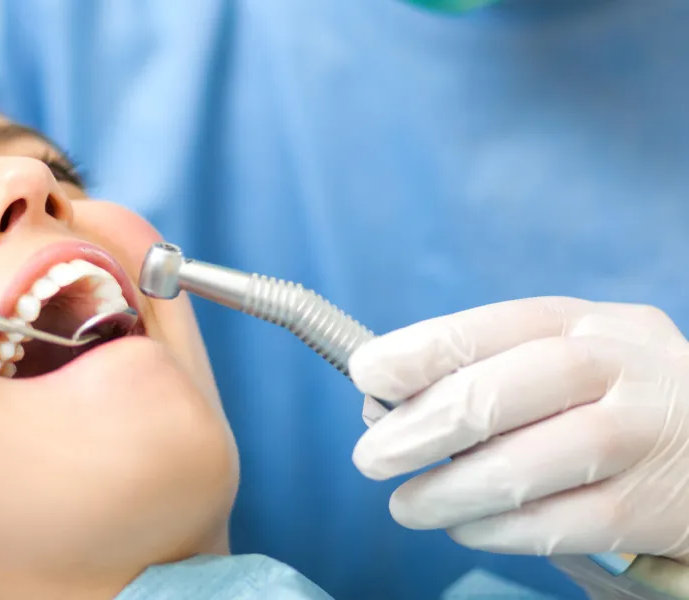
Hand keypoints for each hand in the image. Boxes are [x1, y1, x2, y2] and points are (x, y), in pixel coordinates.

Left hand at [348, 297, 688, 563]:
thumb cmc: (609, 403)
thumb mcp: (560, 365)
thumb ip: (481, 375)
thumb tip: (378, 406)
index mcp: (584, 323)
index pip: (494, 325)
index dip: (421, 350)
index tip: (365, 374)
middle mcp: (621, 368)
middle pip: (507, 391)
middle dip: (423, 427)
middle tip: (370, 458)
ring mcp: (646, 436)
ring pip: (531, 464)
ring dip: (451, 491)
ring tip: (407, 506)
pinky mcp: (656, 506)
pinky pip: (562, 524)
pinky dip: (499, 531)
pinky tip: (465, 529)